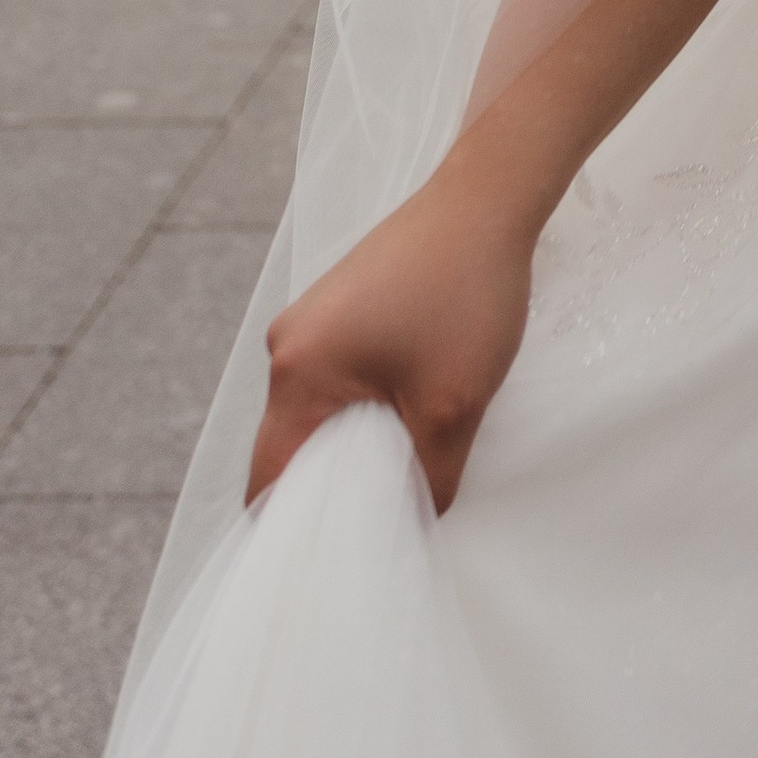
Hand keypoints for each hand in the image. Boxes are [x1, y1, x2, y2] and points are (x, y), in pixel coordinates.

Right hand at [246, 165, 536, 514]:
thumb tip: (415, 525)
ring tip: (397, 473)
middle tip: (374, 524)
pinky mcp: (340, 303)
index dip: (293, 530)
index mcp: (296, 371)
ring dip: (351, 444)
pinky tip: (406, 416)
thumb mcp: (453, 406)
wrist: (489, 194)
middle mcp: (288, 343)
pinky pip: (335, 376)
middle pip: (289, 447)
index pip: (268, 479)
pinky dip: (361, 406)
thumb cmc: (467, 293)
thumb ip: (427, 482)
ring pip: (316, 410)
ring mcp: (312, 318)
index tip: (329, 563)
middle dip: (329, 489)